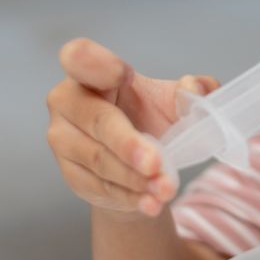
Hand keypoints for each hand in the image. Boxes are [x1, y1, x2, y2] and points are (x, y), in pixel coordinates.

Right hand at [46, 38, 218, 216]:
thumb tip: (195, 89)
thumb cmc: (148, 117)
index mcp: (90, 72)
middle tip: (157, 163)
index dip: (95, 63)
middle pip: (96, 120)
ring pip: (100, 160)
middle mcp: (68, 102)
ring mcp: (63, 140)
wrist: (136, 163)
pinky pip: (101, 187)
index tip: (122, 73)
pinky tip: (151, 202)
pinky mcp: (71, 175)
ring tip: (166, 189)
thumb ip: (192, 90)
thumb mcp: (173, 100)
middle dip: (128, 144)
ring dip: (135, 178)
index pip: (77, 57)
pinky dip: (130, 196)